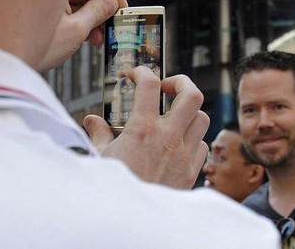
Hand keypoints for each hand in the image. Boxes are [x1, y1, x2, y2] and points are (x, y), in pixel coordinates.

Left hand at [36, 0, 126, 71]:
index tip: (122, 8)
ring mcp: (40, 0)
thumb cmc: (31, 46)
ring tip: (97, 40)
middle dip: (100, 10)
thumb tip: (110, 3)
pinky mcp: (36, 14)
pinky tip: (84, 39)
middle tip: (111, 28)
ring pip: (74, 3)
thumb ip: (97, 13)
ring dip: (89, 19)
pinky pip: (63, 12)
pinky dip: (76, 23)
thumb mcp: (75, 30)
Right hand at [84, 68, 209, 187]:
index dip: (143, 72)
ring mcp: (183, 153)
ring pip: (203, 117)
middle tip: (167, 87)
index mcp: (142, 129)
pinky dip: (194, 138)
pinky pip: (202, 144)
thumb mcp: (101, 159)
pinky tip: (179, 142)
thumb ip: (98, 135)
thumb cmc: (115, 188)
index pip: (149, 84)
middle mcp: (168, 137)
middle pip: (192, 94)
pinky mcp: (192, 170)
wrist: (132, 222)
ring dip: (190, 111)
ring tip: (175, 114)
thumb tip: (91, 120)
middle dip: (181, 82)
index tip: (136, 75)